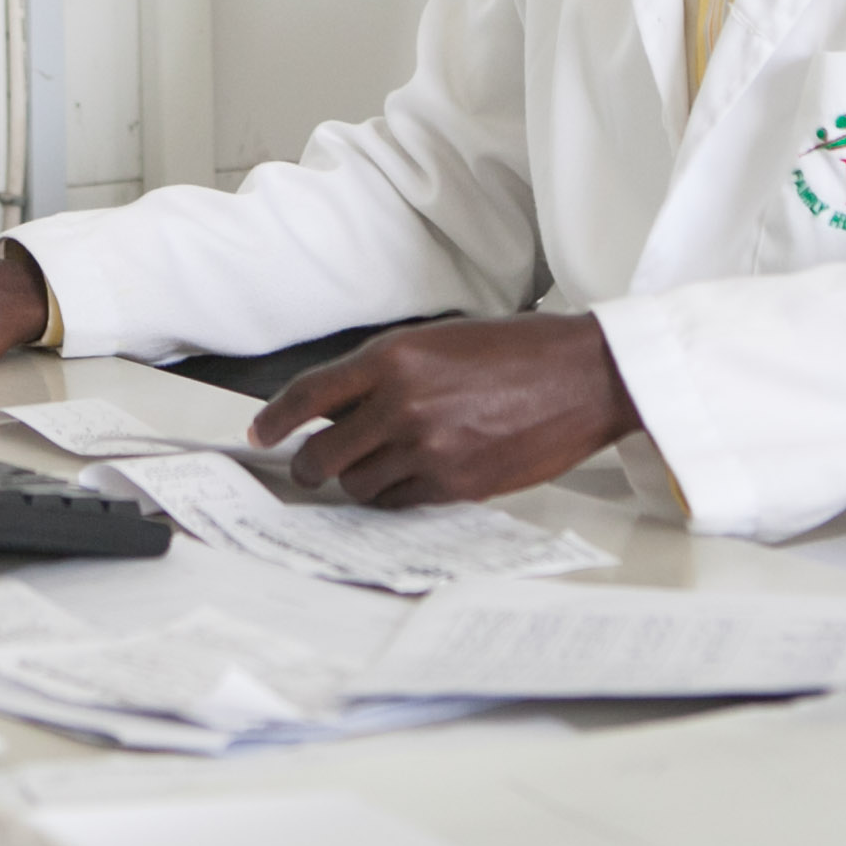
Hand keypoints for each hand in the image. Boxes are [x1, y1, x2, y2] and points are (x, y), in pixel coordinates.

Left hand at [249, 314, 641, 508]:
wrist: (582, 375)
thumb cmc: (516, 352)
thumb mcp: (437, 342)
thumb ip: (385, 373)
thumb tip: (339, 410)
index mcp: (392, 358)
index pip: (309, 395)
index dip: (276, 420)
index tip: (263, 433)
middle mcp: (400, 403)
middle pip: (323, 455)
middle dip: (312, 466)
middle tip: (314, 466)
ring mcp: (427, 448)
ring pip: (359, 485)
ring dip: (359, 481)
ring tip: (379, 466)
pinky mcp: (455, 484)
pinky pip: (400, 503)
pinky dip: (396, 496)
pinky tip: (411, 478)